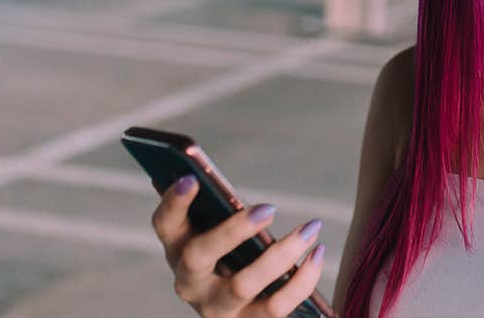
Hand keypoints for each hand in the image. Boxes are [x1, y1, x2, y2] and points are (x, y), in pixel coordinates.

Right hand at [151, 175, 326, 317]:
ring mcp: (216, 308)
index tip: (190, 178)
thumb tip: (223, 179)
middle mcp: (189, 282)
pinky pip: (277, 307)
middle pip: (199, 256)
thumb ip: (221, 210)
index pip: (165, 223)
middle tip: (270, 208)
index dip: (173, 202)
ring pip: (242, 285)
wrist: (243, 307)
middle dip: (233, 230)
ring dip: (281, 255)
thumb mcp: (220, 231)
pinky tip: (318, 253)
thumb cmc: (234, 252)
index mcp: (178, 249)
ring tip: (310, 228)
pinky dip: (303, 280)